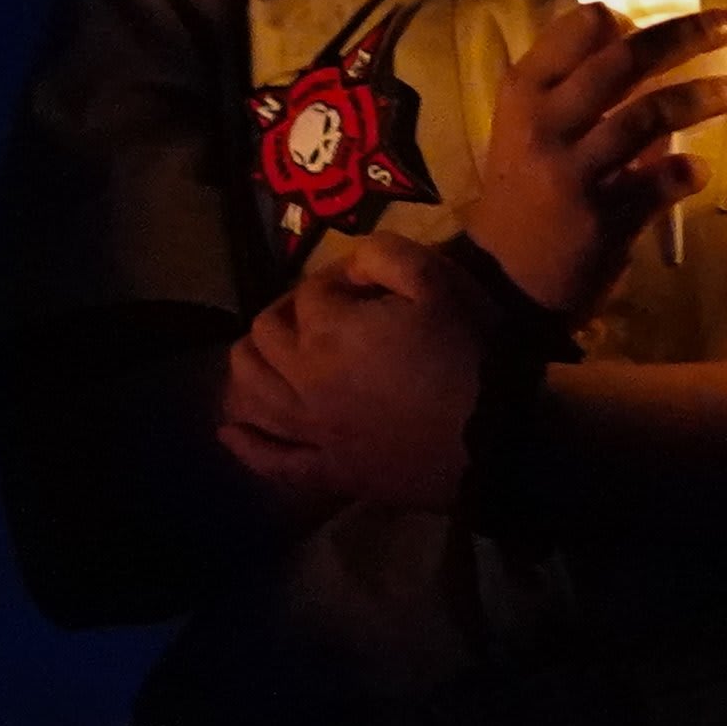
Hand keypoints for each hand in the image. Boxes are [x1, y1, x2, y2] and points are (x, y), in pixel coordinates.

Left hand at [217, 231, 488, 517]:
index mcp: (328, 329)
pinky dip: (247, 446)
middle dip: (286, 315)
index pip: (311, 291)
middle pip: (266, 334)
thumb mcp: (438, 283)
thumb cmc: (471, 355)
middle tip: (317, 315)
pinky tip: (231, 432)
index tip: (364, 283)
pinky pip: (273, 460)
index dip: (335, 280)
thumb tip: (351, 265)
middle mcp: (303, 378)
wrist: (495, 438)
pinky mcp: (328, 470)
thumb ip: (386, 256)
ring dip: (250, 366)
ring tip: (266, 356)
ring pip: (252, 390)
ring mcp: (311, 429)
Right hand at [465, 2, 726, 318]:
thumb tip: (640, 40)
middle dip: (684, 35)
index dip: (625, 17)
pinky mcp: (604, 218)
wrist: (504, 276)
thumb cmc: (524, 190)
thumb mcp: (528, 127)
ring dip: (702, 97)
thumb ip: (571, 87)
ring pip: (648, 116)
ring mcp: (576, 172)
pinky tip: (699, 169)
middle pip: (624, 61)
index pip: (578, 29)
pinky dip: (686, 172)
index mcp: (526, 92)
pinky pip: (660, 184)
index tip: (655, 17)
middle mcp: (547, 124)